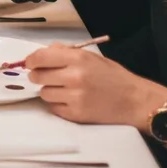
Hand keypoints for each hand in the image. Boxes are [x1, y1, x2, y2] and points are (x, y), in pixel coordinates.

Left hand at [26, 44, 166, 126]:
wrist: (136, 101)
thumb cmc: (113, 76)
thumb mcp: (91, 57)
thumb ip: (65, 53)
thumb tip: (42, 53)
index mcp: (77, 59)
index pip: (40, 57)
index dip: (31, 60)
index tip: (30, 63)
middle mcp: (74, 77)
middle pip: (37, 76)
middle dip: (38, 76)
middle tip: (47, 77)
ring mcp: (75, 97)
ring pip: (43, 93)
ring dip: (49, 90)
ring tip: (62, 89)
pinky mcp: (76, 115)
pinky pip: (53, 108)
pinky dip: (57, 104)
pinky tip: (69, 100)